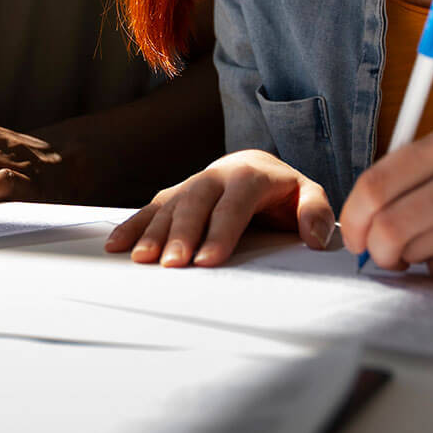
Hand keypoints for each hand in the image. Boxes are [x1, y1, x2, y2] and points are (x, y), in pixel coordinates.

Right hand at [103, 149, 333, 266]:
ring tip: (142, 260)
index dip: (220, 232)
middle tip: (173, 265)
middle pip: (196, 203)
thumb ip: (316, 211)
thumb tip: (315, 238)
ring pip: (171, 205)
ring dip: (154, 232)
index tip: (208, 261)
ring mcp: (192, 183)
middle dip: (182, 234)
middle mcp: (216, 175)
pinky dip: (133, 225)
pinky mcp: (176, 194)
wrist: (256, 166)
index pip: (234, 204)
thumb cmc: (283, 191)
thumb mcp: (309, 194)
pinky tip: (117, 245)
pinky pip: (152, 207)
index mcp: (250, 174)